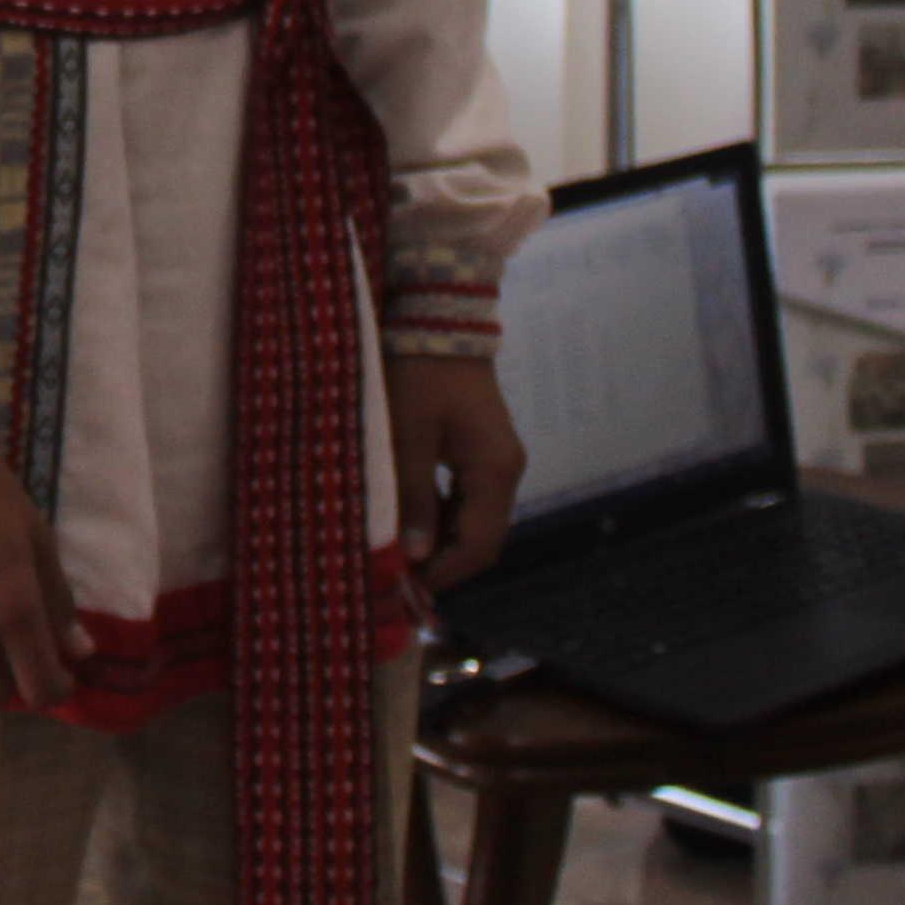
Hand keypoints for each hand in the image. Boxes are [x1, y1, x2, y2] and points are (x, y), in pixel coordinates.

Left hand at [386, 352, 524, 589]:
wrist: (438, 319)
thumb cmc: (419, 375)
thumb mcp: (408, 437)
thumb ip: (414, 497)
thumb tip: (416, 554)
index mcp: (494, 471)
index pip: (479, 545)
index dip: (444, 572)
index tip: (405, 586)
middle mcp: (506, 471)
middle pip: (482, 538)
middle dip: (444, 561)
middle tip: (399, 574)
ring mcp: (498, 459)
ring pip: (475, 519)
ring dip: (441, 538)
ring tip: (398, 548)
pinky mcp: (483, 448)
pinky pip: (468, 496)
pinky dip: (442, 513)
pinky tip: (410, 516)